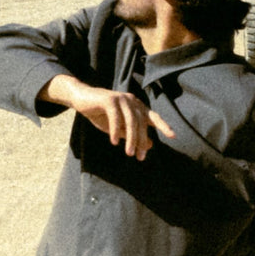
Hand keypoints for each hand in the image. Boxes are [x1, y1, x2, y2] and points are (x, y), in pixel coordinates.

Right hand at [40, 76, 174, 159]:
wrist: (81, 99)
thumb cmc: (101, 114)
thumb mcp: (119, 128)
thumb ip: (133, 135)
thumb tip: (150, 144)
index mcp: (136, 106)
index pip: (153, 117)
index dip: (163, 126)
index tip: (173, 136)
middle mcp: (132, 101)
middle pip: (142, 123)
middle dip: (141, 141)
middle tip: (140, 157)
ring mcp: (122, 98)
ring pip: (131, 121)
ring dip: (131, 139)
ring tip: (129, 153)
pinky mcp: (109, 99)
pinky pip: (116, 117)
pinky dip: (116, 130)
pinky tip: (114, 142)